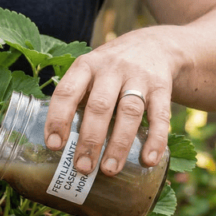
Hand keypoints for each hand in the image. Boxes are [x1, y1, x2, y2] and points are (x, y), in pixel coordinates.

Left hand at [44, 28, 177, 176]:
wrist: (154, 45)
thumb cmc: (109, 71)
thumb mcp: (89, 73)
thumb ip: (75, 101)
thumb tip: (55, 147)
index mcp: (86, 66)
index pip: (67, 92)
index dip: (58, 119)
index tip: (54, 146)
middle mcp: (111, 69)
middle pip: (99, 106)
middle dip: (89, 139)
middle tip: (82, 167)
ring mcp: (139, 77)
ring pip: (129, 112)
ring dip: (119, 144)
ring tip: (109, 170)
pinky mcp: (162, 87)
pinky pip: (160, 115)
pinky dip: (155, 139)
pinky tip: (148, 160)